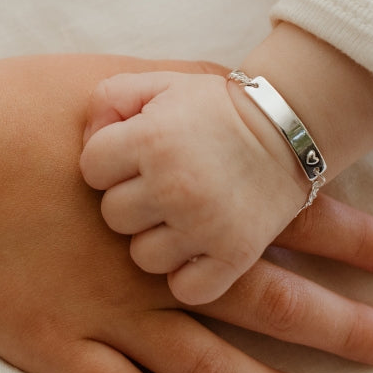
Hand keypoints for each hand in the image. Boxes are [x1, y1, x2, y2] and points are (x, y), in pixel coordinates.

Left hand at [81, 69, 306, 303]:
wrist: (286, 128)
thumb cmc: (213, 107)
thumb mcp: (159, 83)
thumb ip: (109, 98)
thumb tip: (86, 140)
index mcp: (151, 139)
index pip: (90, 169)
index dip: (108, 161)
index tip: (133, 155)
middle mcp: (174, 185)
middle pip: (112, 216)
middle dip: (131, 200)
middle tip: (160, 183)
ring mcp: (204, 225)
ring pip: (142, 256)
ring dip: (157, 238)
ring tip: (181, 212)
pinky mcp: (234, 255)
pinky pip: (185, 288)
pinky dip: (189, 274)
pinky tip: (197, 246)